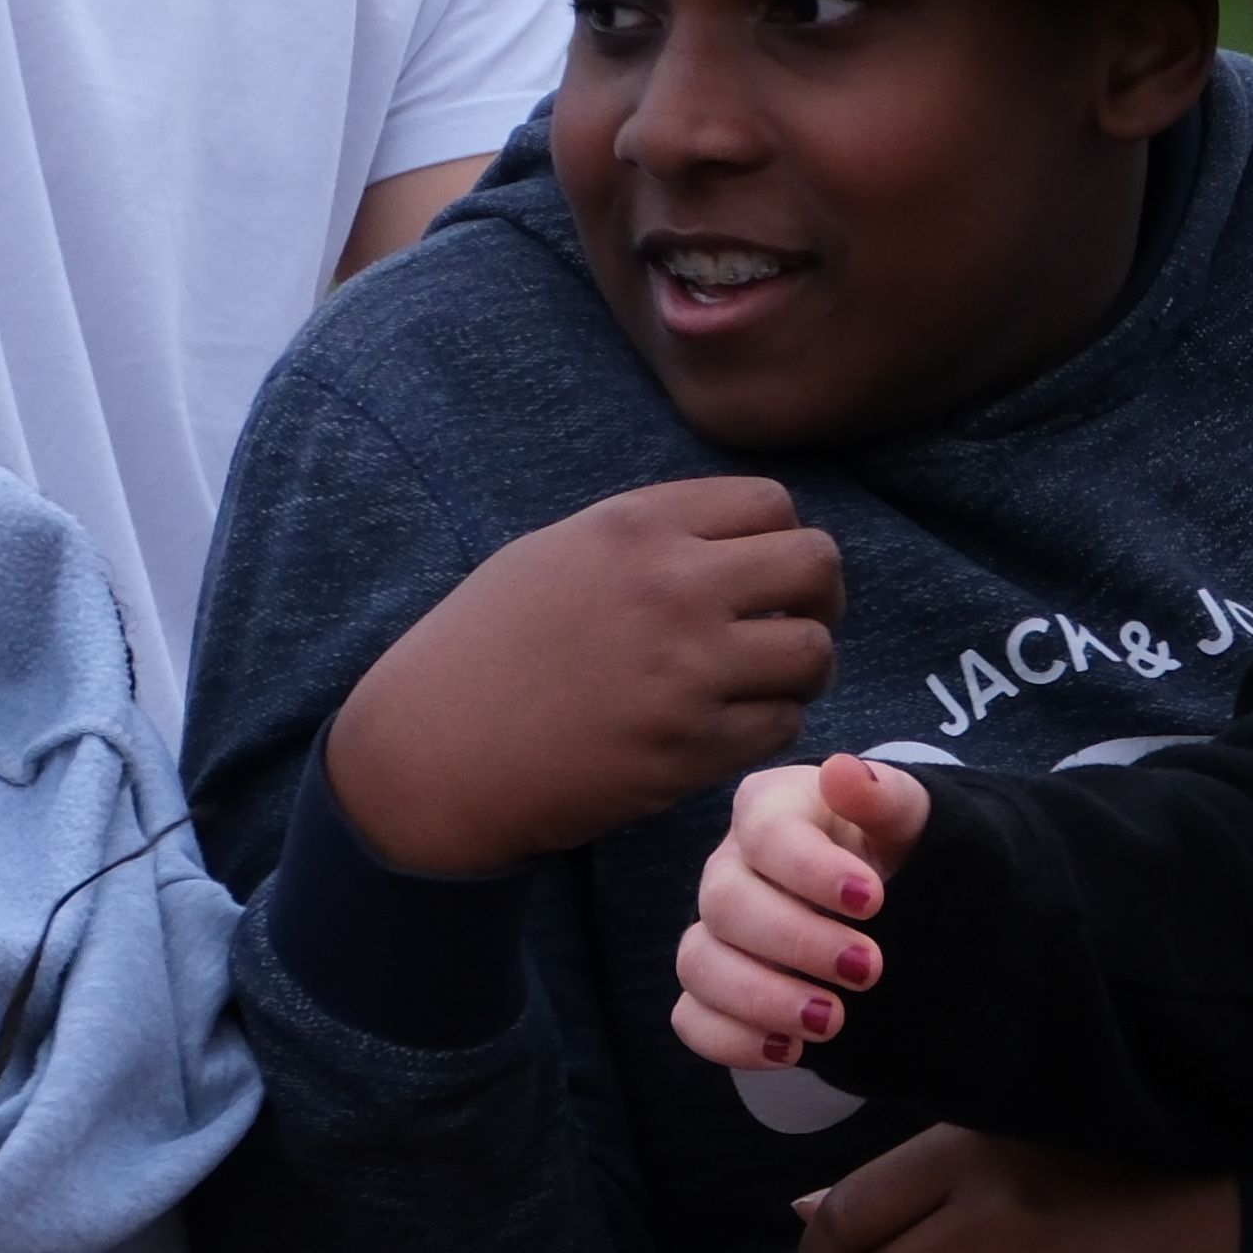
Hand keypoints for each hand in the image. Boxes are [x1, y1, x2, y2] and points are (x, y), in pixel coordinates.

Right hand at [326, 479, 846, 874]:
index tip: (766, 573)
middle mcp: (673, 586)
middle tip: (791, 624)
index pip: (774, 503)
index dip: (781, 539)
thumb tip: (742, 540)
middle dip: (818, 595)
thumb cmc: (487, 648)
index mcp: (638, 525)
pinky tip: (730, 726)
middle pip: (817, 565)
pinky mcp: (688, 749)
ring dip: (802, 668)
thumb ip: (651, 536)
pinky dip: (771, 724)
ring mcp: (686, 671)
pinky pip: (782, 725)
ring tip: (766, 682)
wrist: (434, 749)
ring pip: (814, 652)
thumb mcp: (558, 552)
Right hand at [674, 748, 928, 1072]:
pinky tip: (790, 1052)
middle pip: (725, 902)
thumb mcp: (908, 819)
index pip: (765, 831)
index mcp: (770, 810)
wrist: (896, 905)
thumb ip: (884, 796)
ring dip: (762, 998)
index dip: (812, 869)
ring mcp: (715, 932)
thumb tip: (842, 772)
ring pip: (699, 963)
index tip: (874, 901)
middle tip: (870, 969)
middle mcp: (730, 867)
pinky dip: (732, 1040)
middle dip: (797, 942)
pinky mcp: (713, 991)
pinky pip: (692, 1018)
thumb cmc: (894, 850)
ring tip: (833, 1022)